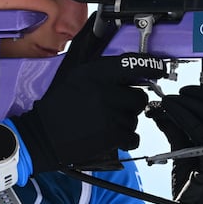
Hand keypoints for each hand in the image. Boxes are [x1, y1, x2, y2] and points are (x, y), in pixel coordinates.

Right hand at [13, 51, 166, 172]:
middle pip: (139, 96)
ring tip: (103, 122)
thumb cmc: (59, 107)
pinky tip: (108, 135)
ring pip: (136, 118)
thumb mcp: (76, 77)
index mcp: (94, 73)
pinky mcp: (111, 135)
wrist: (42, 136)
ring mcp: (109, 113)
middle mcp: (103, 90)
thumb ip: (103, 71)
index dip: (151, 66)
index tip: (159, 69)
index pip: (133, 64)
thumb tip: (134, 67)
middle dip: (131, 103)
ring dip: (125, 122)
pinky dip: (125, 139)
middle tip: (114, 107)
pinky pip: (133, 137)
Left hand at [147, 69, 202, 203]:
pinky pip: (197, 130)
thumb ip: (181, 128)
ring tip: (167, 101)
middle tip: (178, 94)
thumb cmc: (195, 184)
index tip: (193, 90)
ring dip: (185, 103)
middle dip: (199, 95)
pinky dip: (179, 116)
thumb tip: (164, 108)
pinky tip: (165, 112)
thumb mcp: (190, 150)